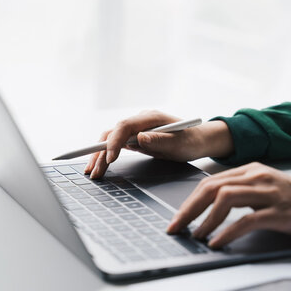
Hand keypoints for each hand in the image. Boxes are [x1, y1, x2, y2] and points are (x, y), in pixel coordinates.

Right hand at [84, 110, 233, 178]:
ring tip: (92, 172)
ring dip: (99, 156)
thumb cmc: (191, 141)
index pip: (124, 126)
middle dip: (100, 152)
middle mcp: (138, 121)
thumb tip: (139, 137)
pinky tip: (99, 166)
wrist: (198, 141)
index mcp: (149, 118)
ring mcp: (135, 129)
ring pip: (110, 140)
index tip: (110, 159)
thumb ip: (160, 140)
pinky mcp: (133, 138)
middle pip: (112, 133)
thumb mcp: (179, 143)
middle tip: (94, 171)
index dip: (114, 142)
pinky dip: (106, 156)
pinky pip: (115, 146)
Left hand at [167, 162, 290, 247]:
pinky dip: (227, 232)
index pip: (209, 183)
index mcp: (249, 170)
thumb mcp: (264, 189)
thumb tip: (206, 209)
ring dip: (205, 220)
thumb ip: (239, 192)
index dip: (188, 201)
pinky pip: (247, 220)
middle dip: (188, 210)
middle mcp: (257, 177)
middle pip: (211, 188)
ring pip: (225, 199)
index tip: (175, 218)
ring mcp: (269, 193)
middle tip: (175, 227)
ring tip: (195, 235)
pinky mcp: (280, 212)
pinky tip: (217, 242)